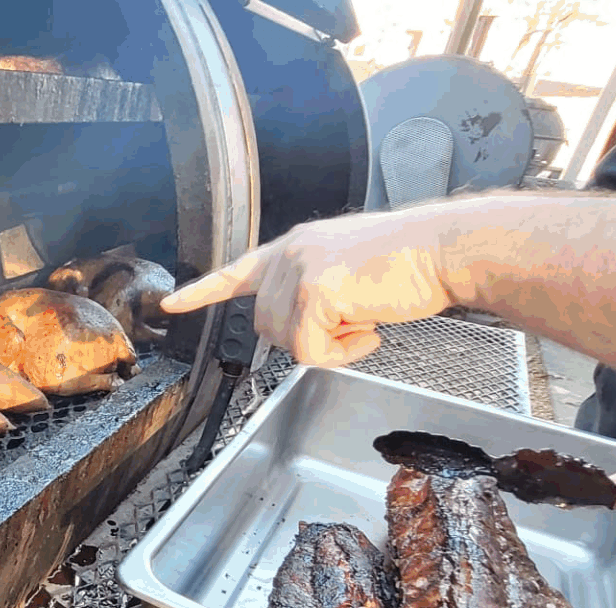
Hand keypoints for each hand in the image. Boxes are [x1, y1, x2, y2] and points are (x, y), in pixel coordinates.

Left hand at [159, 207, 461, 365]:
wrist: (444, 250)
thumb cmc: (410, 264)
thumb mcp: (348, 270)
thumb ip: (315, 288)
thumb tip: (302, 324)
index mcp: (295, 247)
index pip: (238, 270)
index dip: (205, 291)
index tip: (171, 303)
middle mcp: (289, 254)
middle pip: (268, 326)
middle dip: (308, 339)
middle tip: (352, 325)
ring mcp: (299, 270)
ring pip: (288, 341)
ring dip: (330, 347)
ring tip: (365, 320)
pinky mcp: (315, 292)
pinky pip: (310, 351)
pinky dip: (342, 354)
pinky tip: (370, 328)